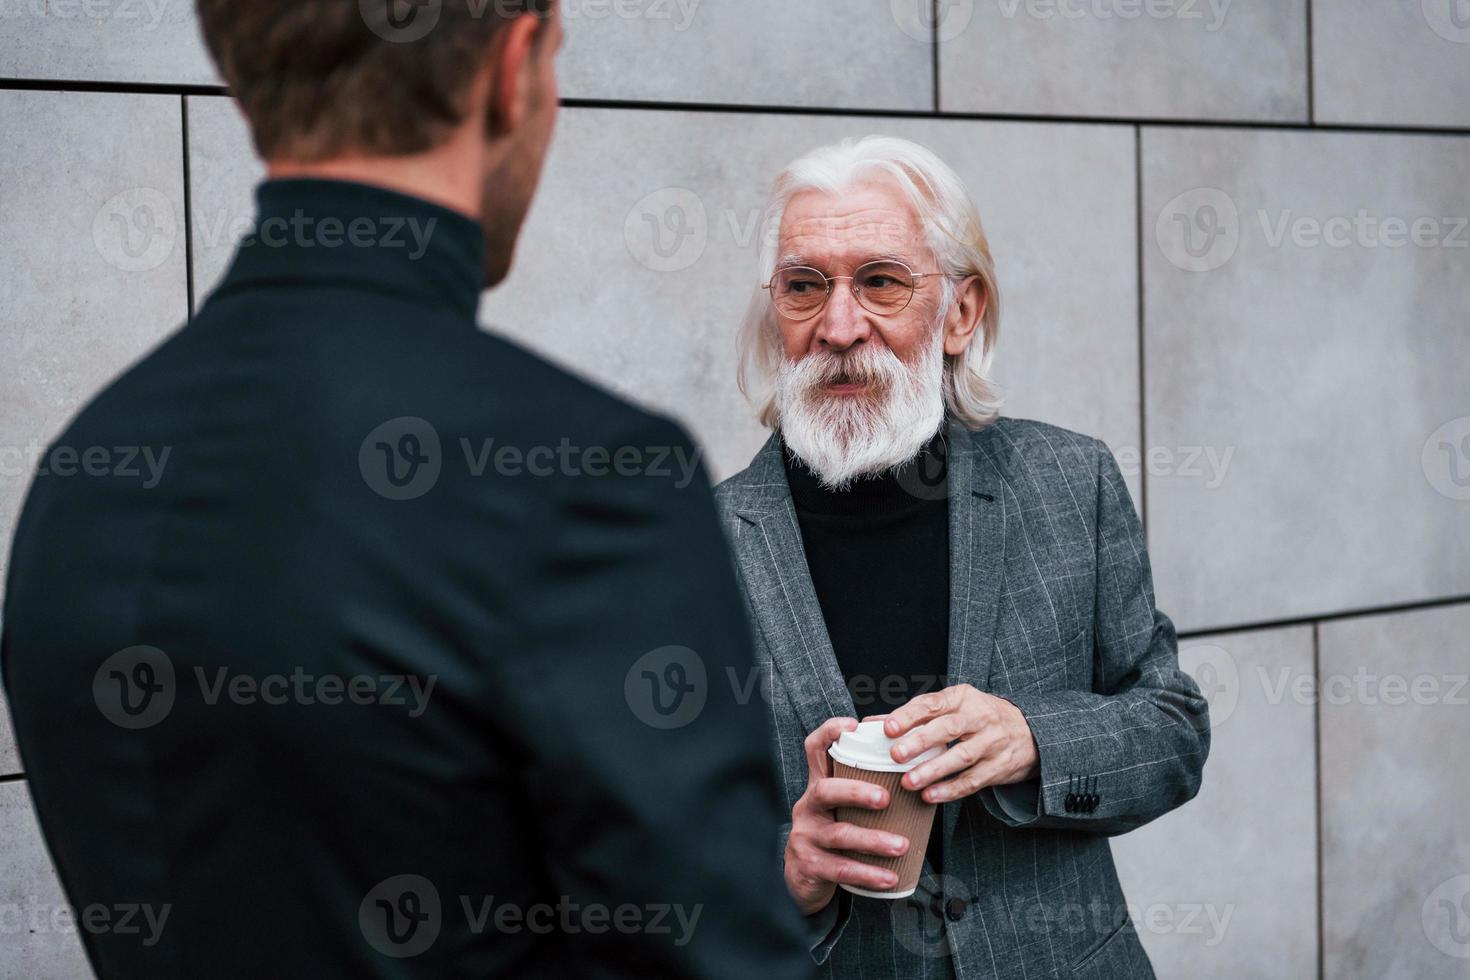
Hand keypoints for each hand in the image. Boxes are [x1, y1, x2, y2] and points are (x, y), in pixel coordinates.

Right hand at [783, 717, 912, 915]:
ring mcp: (806, 836)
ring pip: (839, 834)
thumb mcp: (841, 809)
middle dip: (856, 791)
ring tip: (901, 845)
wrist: (803, 880)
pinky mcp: (810, 865)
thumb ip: (865, 792)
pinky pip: (840, 869)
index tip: (852, 725)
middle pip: (825, 790)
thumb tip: (917, 774)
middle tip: (886, 798)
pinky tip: (889, 877)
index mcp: (818, 786)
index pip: (815, 750)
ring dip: (873, 840)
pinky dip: (868, 873)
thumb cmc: (834, 837)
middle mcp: (808, 807)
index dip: (829, 733)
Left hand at [884, 685, 1039, 802]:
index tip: (888, 727)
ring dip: (933, 770)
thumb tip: (871, 723)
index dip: (909, 715)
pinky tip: (930, 796)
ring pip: (961, 757)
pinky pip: (973, 780)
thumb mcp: (953, 707)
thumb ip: (914, 715)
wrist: (1030, 733)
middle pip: (948, 728)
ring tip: (908, 782)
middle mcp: (979, 717)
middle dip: (920, 741)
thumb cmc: (978, 718)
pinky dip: (950, 789)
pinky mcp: (999, 767)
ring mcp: (992, 742)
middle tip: (896, 755)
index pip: (933, 703)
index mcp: (962, 698)